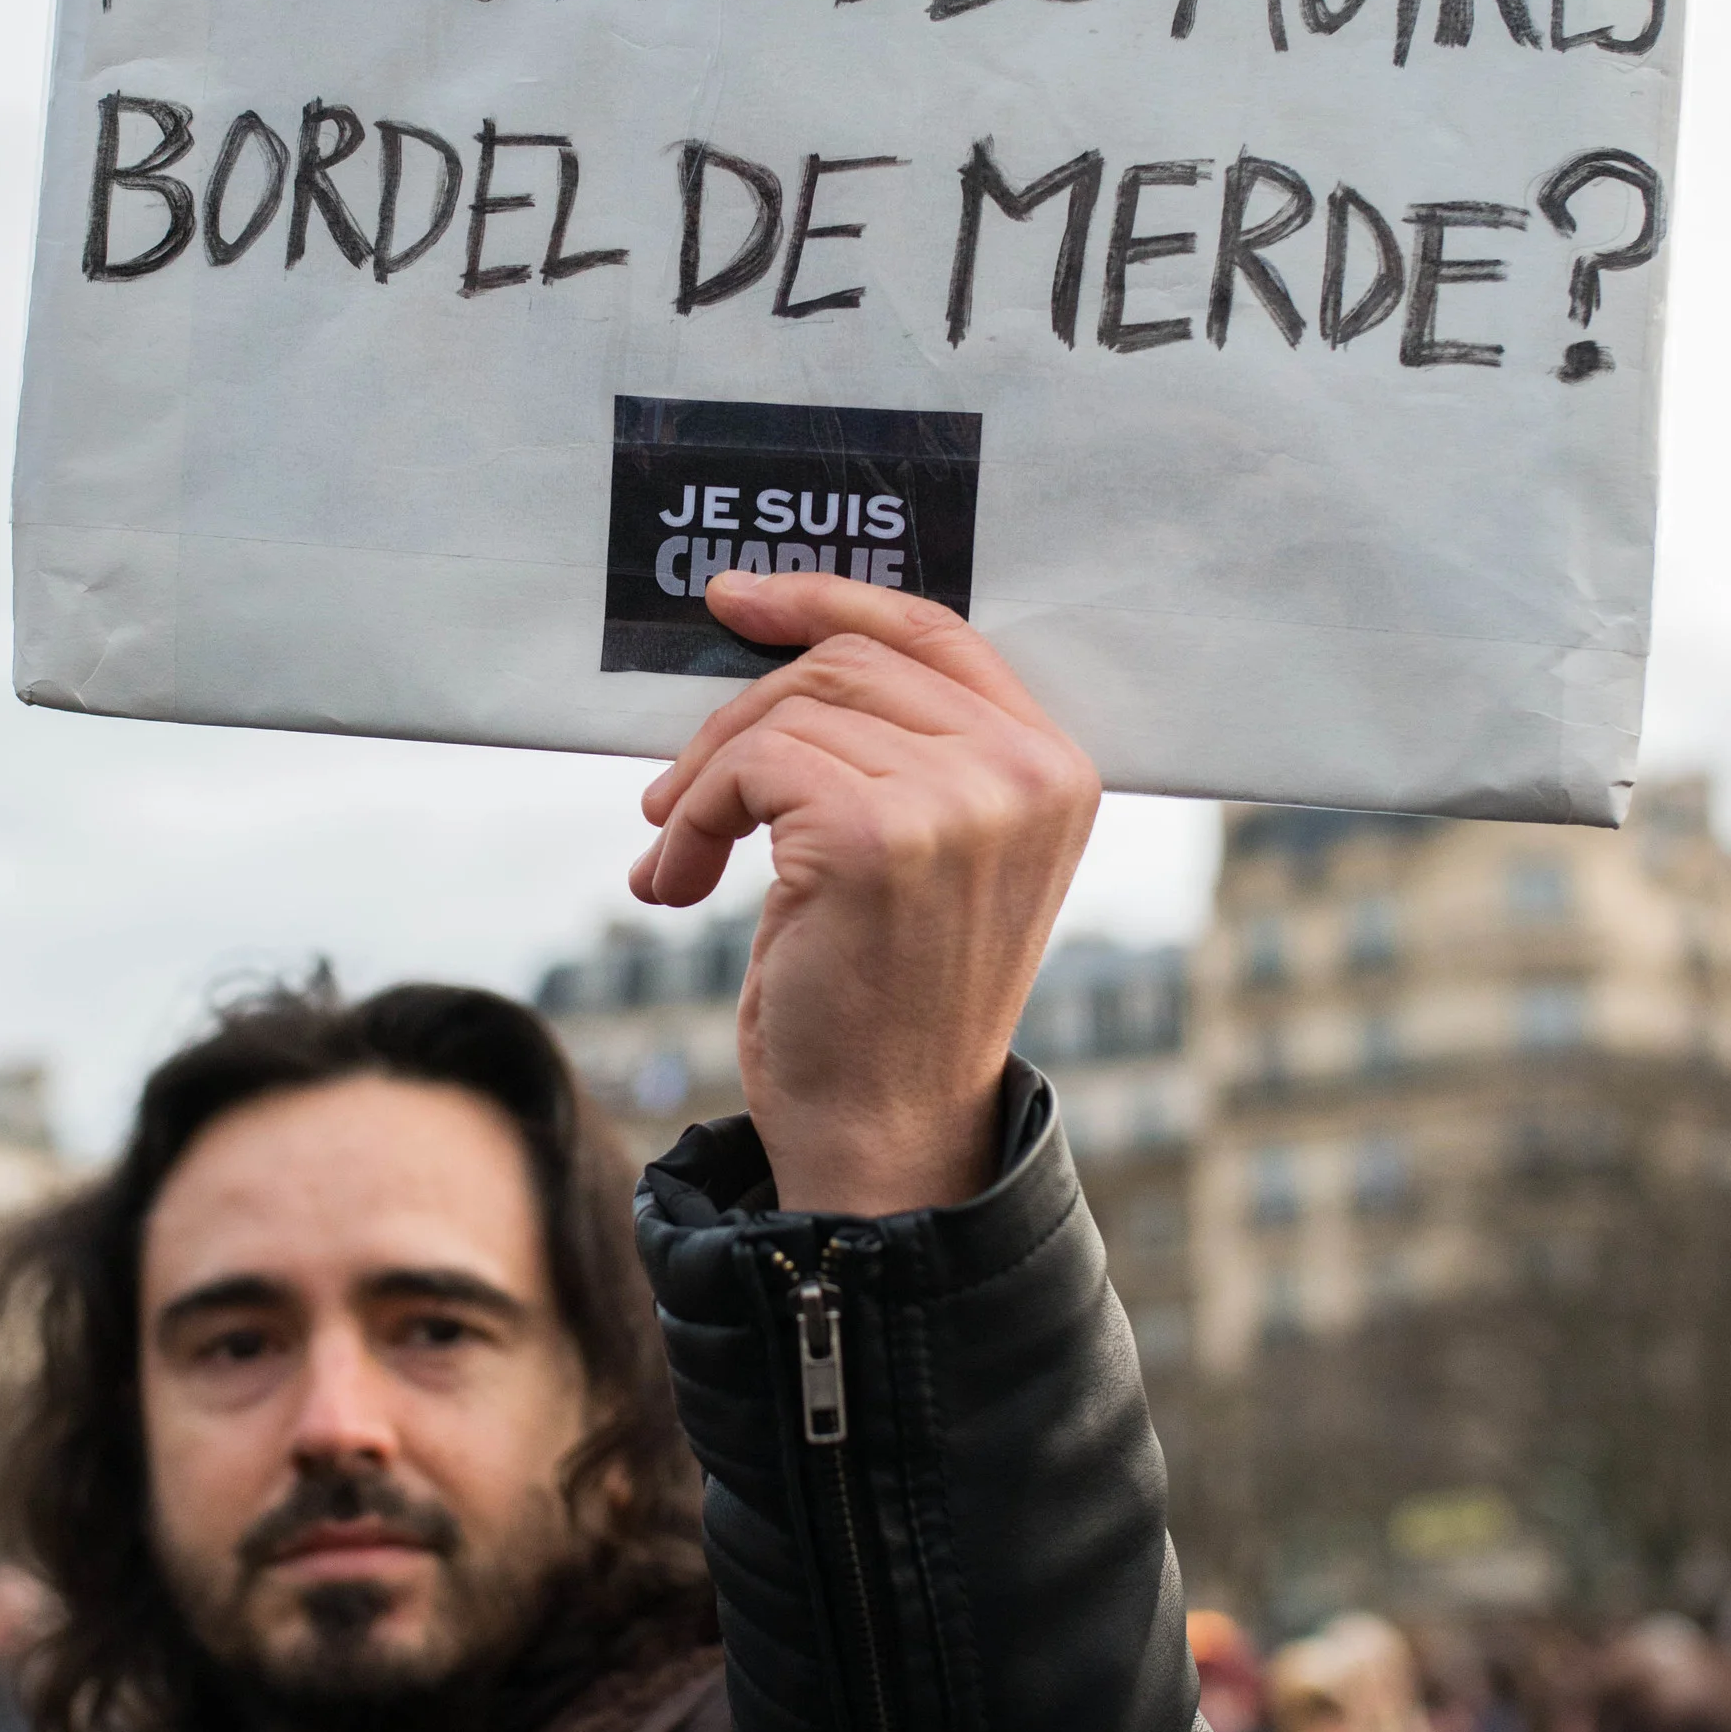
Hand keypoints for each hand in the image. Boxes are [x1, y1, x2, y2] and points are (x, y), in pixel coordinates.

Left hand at [628, 570, 1100, 1213]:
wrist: (886, 1132)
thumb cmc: (888, 1001)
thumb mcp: (929, 854)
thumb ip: (904, 750)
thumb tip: (784, 644)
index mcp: (1055, 766)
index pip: (932, 631)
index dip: (827, 599)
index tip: (738, 601)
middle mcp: (1024, 772)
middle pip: (846, 663)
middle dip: (738, 717)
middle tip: (676, 794)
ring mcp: (959, 800)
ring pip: (787, 711)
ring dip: (702, 780)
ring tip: (675, 851)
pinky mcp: (876, 833)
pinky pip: (749, 766)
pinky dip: (691, 819)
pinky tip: (675, 883)